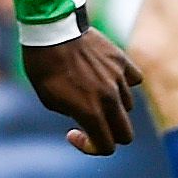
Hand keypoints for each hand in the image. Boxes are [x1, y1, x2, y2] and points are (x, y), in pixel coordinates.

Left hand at [21, 28, 141, 156]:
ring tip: (91, 91)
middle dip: (110, 134)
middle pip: (125, 134)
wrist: (51, 30)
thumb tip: (89, 120)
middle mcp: (110, 98)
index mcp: (90, 112)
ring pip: (127, 106)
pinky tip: (106, 77)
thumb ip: (76, 115)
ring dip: (112, 106)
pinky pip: (133, 81)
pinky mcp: (122, 61)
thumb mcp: (50, 100)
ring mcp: (119, 79)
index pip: (106, 147)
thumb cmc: (44, 67)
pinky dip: (122, 83)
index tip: (74, 133)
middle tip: (92, 123)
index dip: (90, 147)